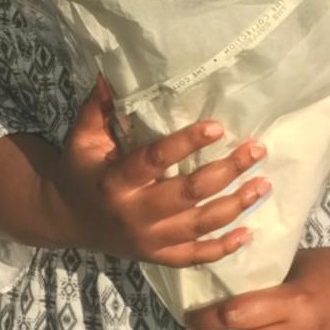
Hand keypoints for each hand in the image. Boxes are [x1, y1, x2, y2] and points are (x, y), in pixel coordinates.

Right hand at [50, 77, 270, 266]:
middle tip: (256, 150)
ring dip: (235, 205)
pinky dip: (223, 249)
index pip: (155, 160)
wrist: (66, 218)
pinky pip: (194, 256)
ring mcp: (148, 240)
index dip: (186, 143)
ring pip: (199, 225)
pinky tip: (249, 233)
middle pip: (188, 194)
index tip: (218, 127)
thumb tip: (111, 72)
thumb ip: (99, 107)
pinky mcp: (157, 257)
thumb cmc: (80, 168)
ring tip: (263, 184)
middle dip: (226, 171)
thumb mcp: (82, 136)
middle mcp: (134, 213)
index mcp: (115, 181)